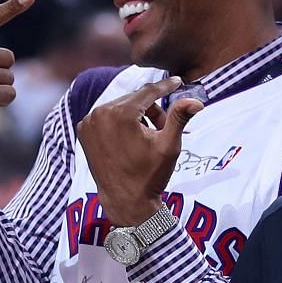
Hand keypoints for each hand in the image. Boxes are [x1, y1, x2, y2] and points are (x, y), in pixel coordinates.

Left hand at [76, 76, 205, 224]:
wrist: (125, 201)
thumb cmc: (149, 175)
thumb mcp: (169, 146)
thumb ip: (180, 118)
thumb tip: (197, 101)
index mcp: (121, 114)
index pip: (148, 91)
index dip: (166, 86)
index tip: (178, 81)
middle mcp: (100, 114)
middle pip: (134, 99)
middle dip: (152, 109)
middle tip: (162, 128)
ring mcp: (89, 122)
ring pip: (121, 106)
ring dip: (136, 115)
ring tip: (146, 137)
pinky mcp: (84, 131)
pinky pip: (107, 116)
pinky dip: (120, 122)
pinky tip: (129, 140)